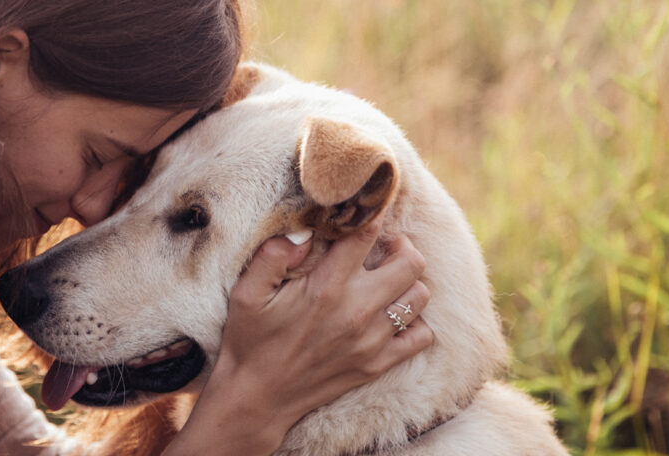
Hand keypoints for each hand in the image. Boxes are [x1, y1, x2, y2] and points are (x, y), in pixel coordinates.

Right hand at [166, 221, 433, 454]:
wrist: (257, 399)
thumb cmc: (250, 341)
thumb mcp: (246, 293)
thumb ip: (272, 255)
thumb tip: (305, 232)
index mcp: (326, 287)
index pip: (366, 234)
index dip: (368, 215)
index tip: (362, 212)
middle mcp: (357, 311)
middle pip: (411, 262)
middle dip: (400, 246)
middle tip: (383, 248)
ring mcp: (372, 340)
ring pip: (420, 296)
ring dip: (408, 282)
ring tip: (388, 280)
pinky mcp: (378, 364)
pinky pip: (421, 337)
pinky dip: (414, 322)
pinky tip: (391, 316)